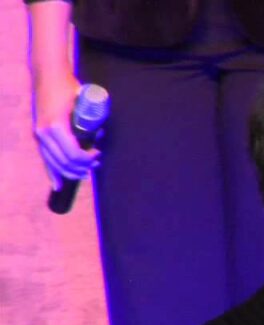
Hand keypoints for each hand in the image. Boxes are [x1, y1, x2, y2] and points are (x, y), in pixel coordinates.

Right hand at [32, 72, 99, 189]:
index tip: (98, 155)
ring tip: (85, 172)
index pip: (73, 154)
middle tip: (96, 164)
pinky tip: (58, 185)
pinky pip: (45, 158)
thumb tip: (101, 135)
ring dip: (70, 171)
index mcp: (56, 126)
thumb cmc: (68, 88)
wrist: (48, 75)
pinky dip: (52, 172)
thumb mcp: (84, 102)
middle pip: (64, 162)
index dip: (87, 159)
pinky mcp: (38, 135)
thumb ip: (92, 119)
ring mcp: (39, 134)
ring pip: (54, 163)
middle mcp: (44, 133)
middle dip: (81, 167)